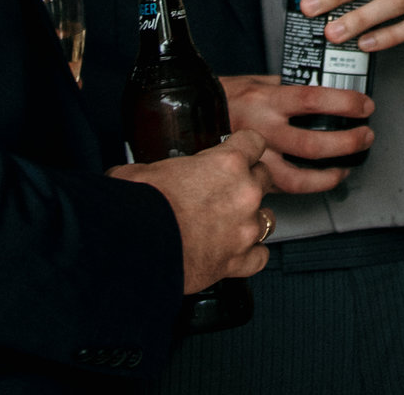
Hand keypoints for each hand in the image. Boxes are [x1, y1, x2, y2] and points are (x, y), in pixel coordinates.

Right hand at [109, 129, 273, 292]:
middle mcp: (244, 194)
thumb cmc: (139, 209)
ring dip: (252, 218)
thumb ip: (155, 169)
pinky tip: (237, 252)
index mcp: (226, 163)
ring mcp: (245, 229)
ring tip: (232, 222)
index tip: (238, 150)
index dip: (244, 146)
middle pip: (264, 178)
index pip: (254, 142)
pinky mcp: (238, 261)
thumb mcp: (142, 172)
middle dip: (248, 181)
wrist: (136, 248)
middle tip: (226, 189)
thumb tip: (136, 175)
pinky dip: (251, 255)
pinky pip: (260, 257)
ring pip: (268, 218)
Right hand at [221, 73, 372, 194]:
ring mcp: (255, 160)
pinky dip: (305, 188)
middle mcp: (262, 131)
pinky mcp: (250, 178)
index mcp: (265, 101)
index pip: (312, 99)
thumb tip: (319, 89)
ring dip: (329, 176)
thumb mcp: (255, 81)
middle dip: (347, 143)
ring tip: (346, 168)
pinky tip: (320, 180)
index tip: (364, 105)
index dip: (344, 104)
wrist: (186, 119)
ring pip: (298, 178)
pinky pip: (282, 189)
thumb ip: (286, 87)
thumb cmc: (222, 98)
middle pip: (312, 144)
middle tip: (365, 137)